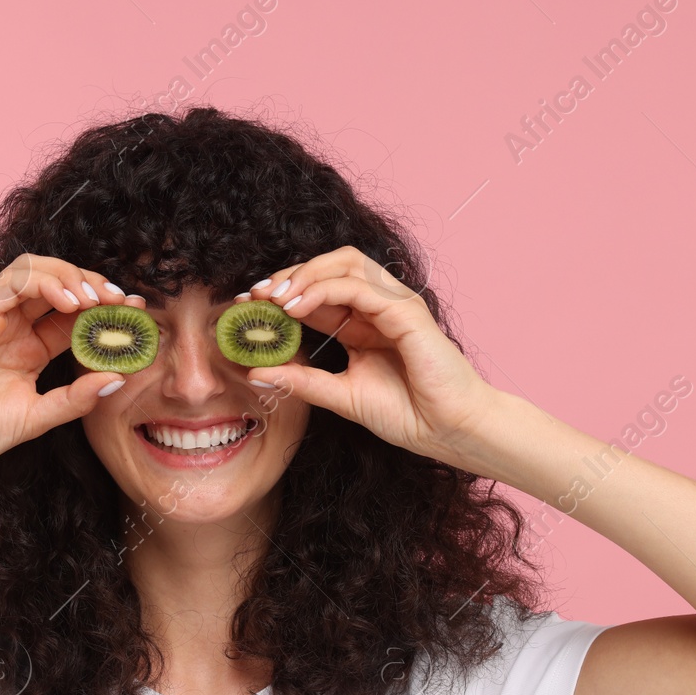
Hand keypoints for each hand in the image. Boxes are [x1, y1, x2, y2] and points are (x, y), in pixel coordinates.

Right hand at [0, 254, 137, 486]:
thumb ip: (77, 398)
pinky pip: (14, 279)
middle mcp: (15, 326)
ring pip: (38, 270)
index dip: (106, 309)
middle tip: (125, 301)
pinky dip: (47, 281)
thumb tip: (119, 377)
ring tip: (99, 299)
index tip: (137, 315)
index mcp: (30, 348)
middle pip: (60, 284)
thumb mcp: (39, 417)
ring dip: (74, 276)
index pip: (74, 314)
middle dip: (96, 285)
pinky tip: (72, 301)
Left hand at [241, 246, 501, 469]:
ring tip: (274, 298)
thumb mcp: (340, 396)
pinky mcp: (406, 312)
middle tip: (256, 294)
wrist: (447, 431)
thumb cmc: (408, 415)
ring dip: (305, 274)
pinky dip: (323, 290)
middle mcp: (378, 306)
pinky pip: (359, 287)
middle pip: (331, 265)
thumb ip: (302, 381)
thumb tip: (255, 372)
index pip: (319, 289)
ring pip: (345, 263)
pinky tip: (296, 307)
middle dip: (290, 274)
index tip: (248, 303)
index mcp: (363, 322)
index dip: (283, 290)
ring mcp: (394, 304)